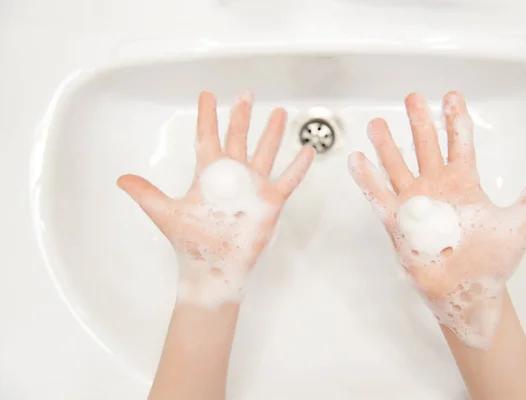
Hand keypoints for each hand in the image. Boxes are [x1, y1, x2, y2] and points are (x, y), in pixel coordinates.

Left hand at [118, 91, 314, 309]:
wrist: (213, 268)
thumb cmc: (192, 243)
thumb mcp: (166, 213)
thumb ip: (146, 193)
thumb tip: (120, 179)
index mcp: (208, 175)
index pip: (207, 137)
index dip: (207, 117)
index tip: (208, 96)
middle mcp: (232, 176)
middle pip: (238, 138)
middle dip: (241, 116)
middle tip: (246, 94)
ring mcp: (253, 188)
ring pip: (265, 153)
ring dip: (271, 133)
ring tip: (278, 113)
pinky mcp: (270, 202)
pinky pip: (288, 180)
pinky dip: (298, 166)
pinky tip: (306, 150)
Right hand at [348, 91, 525, 347]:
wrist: (468, 291)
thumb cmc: (491, 262)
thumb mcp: (519, 226)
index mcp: (464, 184)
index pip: (459, 144)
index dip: (456, 120)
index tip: (451, 96)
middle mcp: (436, 189)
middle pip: (425, 147)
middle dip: (419, 122)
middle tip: (412, 98)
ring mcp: (415, 204)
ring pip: (398, 167)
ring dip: (388, 146)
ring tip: (378, 124)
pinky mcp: (398, 223)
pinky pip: (380, 197)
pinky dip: (368, 180)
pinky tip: (359, 160)